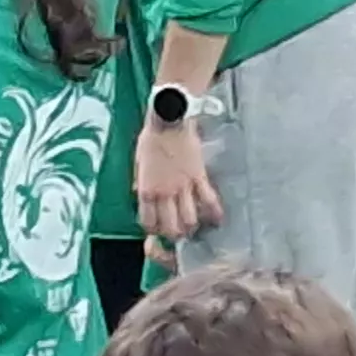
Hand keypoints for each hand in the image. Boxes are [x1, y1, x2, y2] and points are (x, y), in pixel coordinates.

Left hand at [134, 117, 219, 243]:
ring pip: (190, 219)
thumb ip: (140, 181)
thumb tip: (139, 194)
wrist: (169, 121)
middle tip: (177, 233)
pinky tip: (217, 219)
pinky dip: (214, 212)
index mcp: (147, 189)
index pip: (148, 221)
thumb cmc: (150, 139)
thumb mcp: (138, 162)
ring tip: (194, 227)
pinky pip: (209, 200)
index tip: (156, 229)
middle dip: (173, 235)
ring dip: (192, 227)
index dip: (153, 229)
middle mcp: (165, 192)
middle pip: (171, 226)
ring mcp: (184, 186)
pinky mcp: (200, 177)